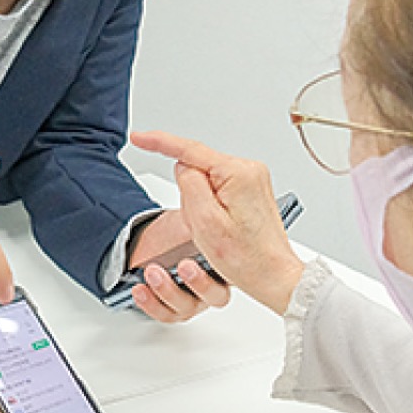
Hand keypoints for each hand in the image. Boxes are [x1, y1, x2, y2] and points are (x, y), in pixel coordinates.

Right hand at [130, 131, 305, 315]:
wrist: (273, 275)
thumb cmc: (247, 258)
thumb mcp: (206, 223)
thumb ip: (189, 185)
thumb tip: (183, 165)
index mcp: (239, 174)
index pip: (190, 150)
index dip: (159, 142)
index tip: (139, 137)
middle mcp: (249, 170)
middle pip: (198, 170)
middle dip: (191, 197)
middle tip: (205, 226)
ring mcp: (252, 180)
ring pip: (206, 182)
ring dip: (202, 206)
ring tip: (218, 230)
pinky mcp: (251, 190)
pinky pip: (217, 191)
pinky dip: (212, 208)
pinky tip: (224, 227)